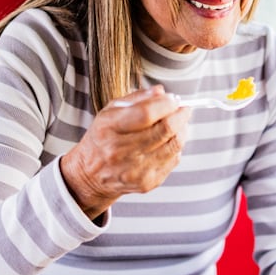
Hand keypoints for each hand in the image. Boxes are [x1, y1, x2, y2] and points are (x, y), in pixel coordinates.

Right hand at [60, 85, 190, 217]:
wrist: (91, 175)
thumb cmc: (104, 137)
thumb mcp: (110, 111)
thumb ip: (137, 98)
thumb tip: (162, 92)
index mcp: (108, 128)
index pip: (146, 114)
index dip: (166, 104)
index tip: (173, 98)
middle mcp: (120, 151)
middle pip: (165, 129)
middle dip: (181, 115)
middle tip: (183, 108)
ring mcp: (135, 170)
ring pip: (174, 145)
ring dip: (182, 129)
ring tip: (178, 122)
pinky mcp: (147, 182)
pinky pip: (174, 159)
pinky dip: (176, 147)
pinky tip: (168, 141)